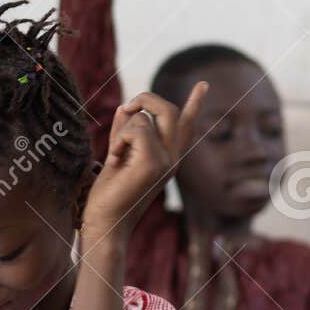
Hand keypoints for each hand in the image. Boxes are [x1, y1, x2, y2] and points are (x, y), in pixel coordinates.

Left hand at [83, 83, 208, 238]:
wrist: (105, 223)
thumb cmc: (108, 193)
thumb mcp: (119, 154)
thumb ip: (125, 130)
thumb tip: (127, 107)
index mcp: (168, 158)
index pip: (185, 125)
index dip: (194, 104)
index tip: (203, 85)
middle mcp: (173, 159)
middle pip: (169, 110)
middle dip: (145, 99)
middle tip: (127, 107)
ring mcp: (167, 161)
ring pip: (146, 118)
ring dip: (122, 130)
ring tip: (114, 157)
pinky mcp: (153, 164)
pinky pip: (136, 129)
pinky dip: (119, 139)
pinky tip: (113, 160)